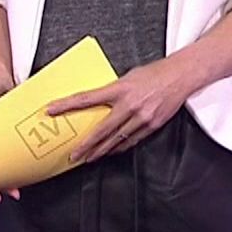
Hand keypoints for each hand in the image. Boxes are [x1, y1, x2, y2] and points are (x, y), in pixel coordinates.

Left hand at [49, 58, 191, 164]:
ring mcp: (141, 117)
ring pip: (116, 140)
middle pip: (101, 130)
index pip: (86, 98)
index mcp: (119, 89)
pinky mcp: (152, 125)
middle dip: (85, 146)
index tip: (51, 110)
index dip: (66, 105)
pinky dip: (119, 147)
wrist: (180, 76)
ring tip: (90, 158)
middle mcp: (129, 105)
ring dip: (101, 152)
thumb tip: (100, 100)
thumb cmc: (154, 73)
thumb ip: (114, 90)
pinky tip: (112, 151)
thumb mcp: (128, 77)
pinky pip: (131, 141)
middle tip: (74, 155)